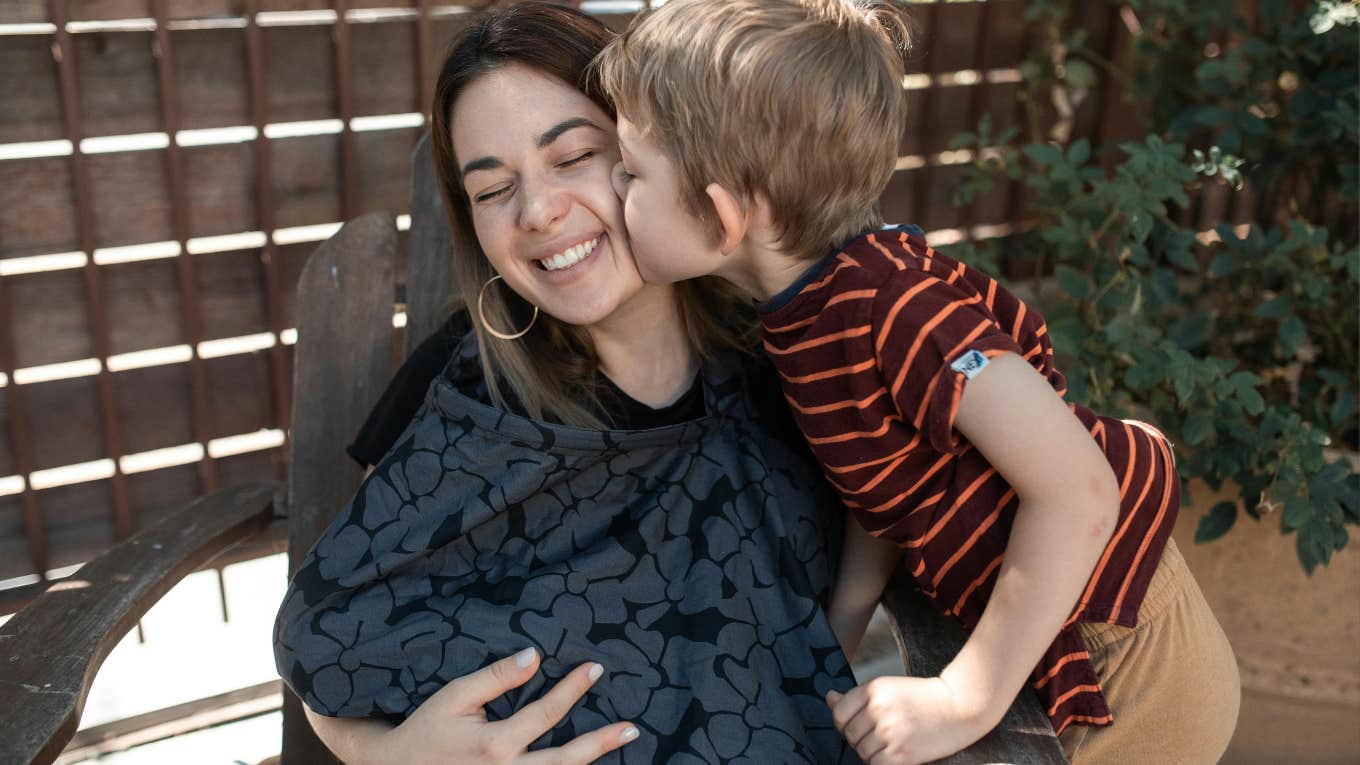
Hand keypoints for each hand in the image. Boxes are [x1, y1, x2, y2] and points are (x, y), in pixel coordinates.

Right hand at [378, 648, 640, 764]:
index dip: (574, 688)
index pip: (547, 712)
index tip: (596, 668)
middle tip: (631, 728)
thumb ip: (497, 676)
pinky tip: (584, 763)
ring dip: (590, 763)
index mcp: (495, 744)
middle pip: (565, 760)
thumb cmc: (426, 729)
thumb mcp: (456, 695)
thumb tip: (536, 655)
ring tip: (620, 743)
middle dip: (600, 743)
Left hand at [825, 675, 992, 764]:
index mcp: (874, 689)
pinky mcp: (901, 753)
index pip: (839, 713)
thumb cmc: (923, 697)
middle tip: (881, 734)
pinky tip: (894, 753)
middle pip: (849, 735)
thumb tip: (828, 698)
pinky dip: (880, 762)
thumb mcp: (888, 688)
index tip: (859, 724)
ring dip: (871, 752)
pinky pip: (874, 764)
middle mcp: (878, 709)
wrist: (960, 707)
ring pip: (861, 751)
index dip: (845, 723)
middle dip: (860, 738)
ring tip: (891, 742)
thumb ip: (856, 697)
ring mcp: (890, 732)